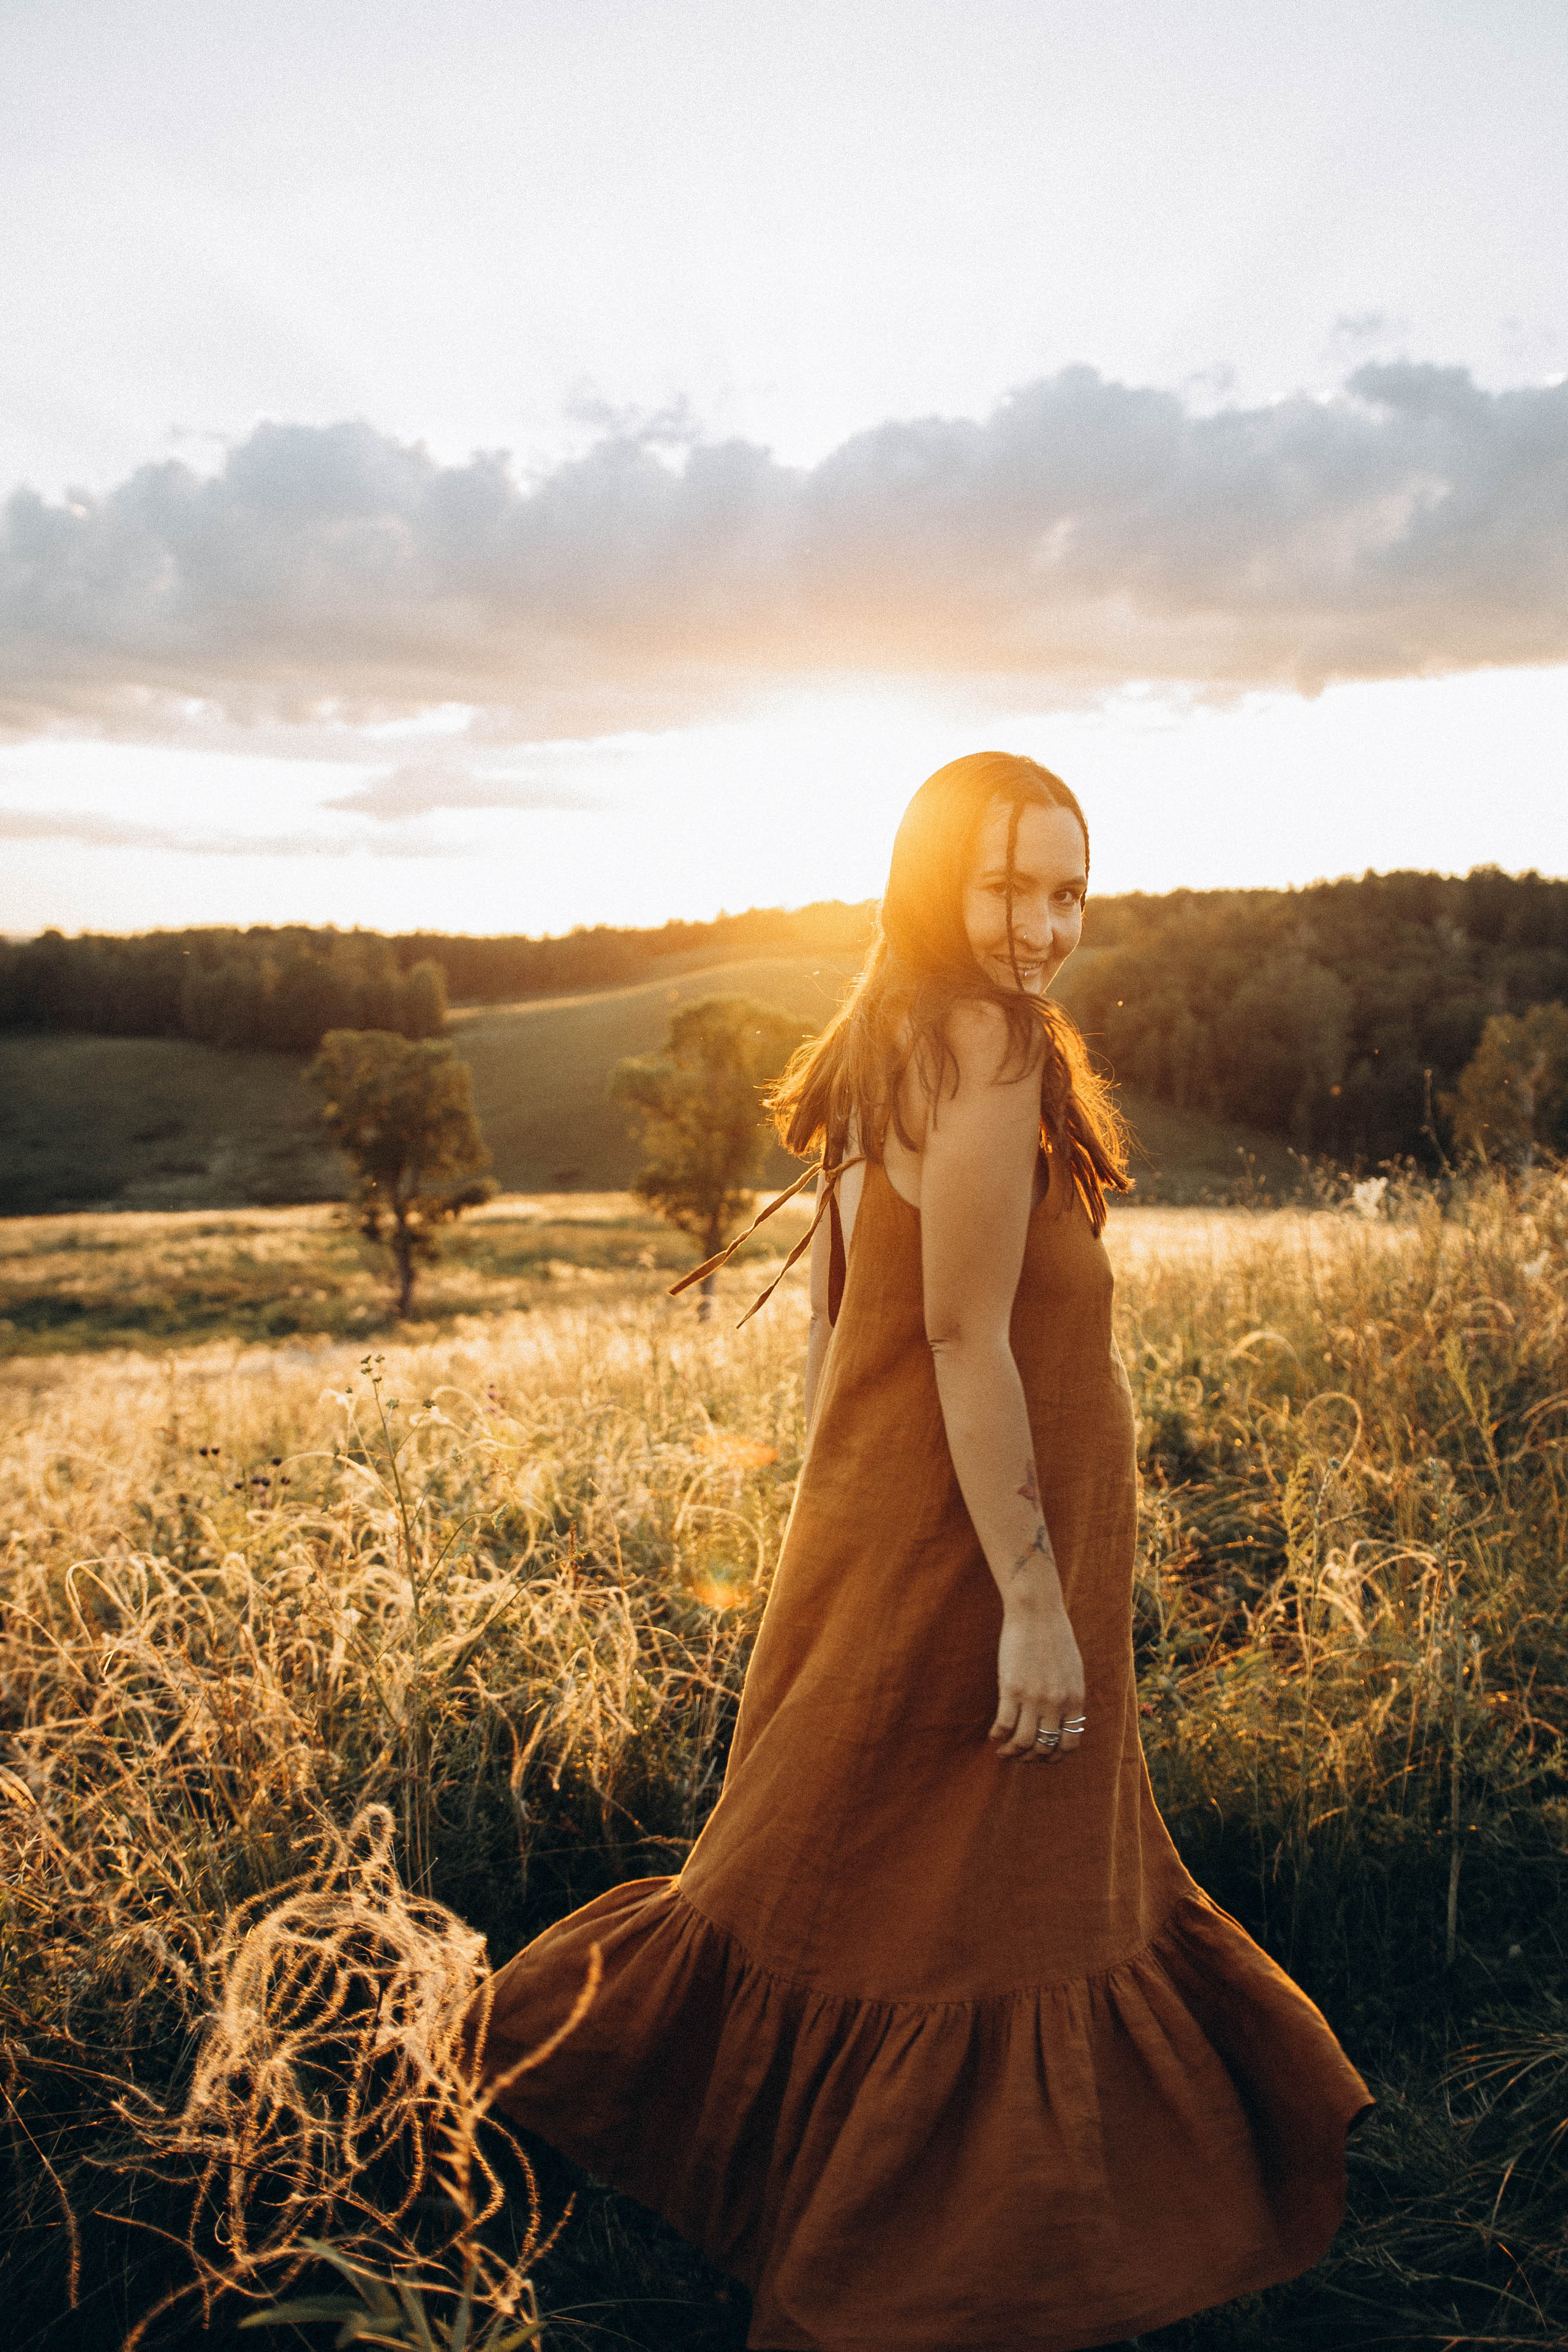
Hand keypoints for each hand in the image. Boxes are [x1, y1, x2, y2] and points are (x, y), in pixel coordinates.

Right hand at [989, 1601, 1084, 1760]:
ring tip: (1003, 1752)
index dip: (1055, 1757)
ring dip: (1012, 1753)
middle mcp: (1057, 1703)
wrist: (1036, 1612)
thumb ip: (1069, 1696)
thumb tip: (1062, 1719)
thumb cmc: (1054, 1636)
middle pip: (1044, 1747)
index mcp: (1075, 1699)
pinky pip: (1004, 1724)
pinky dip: (998, 1735)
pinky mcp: (1011, 1688)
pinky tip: (993, 1735)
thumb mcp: (1072, 1670)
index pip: (1069, 1744)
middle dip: (1030, 1759)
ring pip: (1023, 1742)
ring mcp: (1034, 1697)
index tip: (1042, 1757)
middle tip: (1019, 1756)